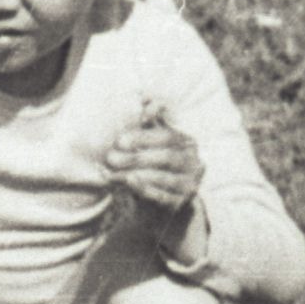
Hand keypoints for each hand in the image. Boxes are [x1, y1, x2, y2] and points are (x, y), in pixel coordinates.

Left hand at [105, 99, 202, 214]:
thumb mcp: (152, 144)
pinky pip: (162, 197)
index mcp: (187, 143)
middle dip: (136, 157)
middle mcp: (194, 163)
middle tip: (110, 158)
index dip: (144, 137)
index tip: (120, 141)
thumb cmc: (152, 167)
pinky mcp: (180, 204)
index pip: (168, 137)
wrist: (157, 205)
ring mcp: (189, 184)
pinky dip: (144, 189)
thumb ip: (149, 122)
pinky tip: (129, 182)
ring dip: (134, 173)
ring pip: (162, 177)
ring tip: (111, 173)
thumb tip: (145, 97)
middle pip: (165, 158)